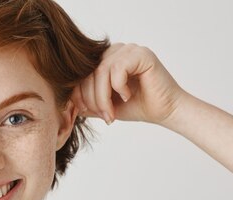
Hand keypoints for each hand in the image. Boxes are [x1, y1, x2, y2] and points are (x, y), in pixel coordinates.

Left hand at [71, 43, 187, 125]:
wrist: (165, 111)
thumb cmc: (138, 106)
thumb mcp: (106, 105)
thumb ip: (88, 101)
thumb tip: (67, 104)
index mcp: (106, 59)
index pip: (82, 73)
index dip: (78, 94)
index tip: (84, 112)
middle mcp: (116, 51)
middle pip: (89, 72)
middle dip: (91, 99)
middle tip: (103, 117)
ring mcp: (129, 50)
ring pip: (101, 72)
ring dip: (102, 97)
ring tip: (111, 114)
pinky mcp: (141, 54)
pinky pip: (117, 68)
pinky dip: (118, 87)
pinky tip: (127, 96)